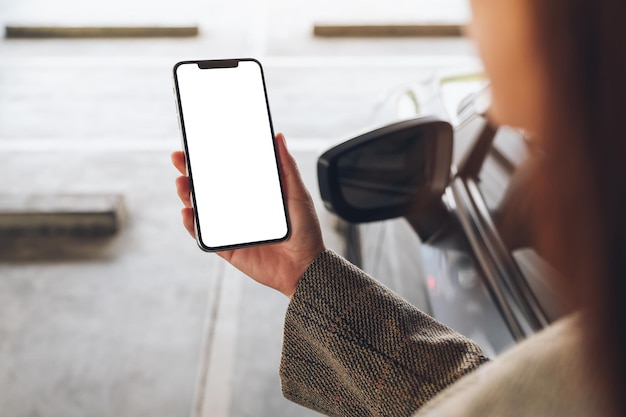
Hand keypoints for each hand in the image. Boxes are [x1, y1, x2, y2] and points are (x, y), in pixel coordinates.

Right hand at [171, 133, 325, 296]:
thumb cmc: (305, 231)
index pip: (227, 172)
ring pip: (202, 210)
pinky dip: (193, 225)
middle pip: (208, 188)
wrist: (306, 267)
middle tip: (180, 158)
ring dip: (188, 195)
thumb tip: (278, 137)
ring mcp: (231, 228)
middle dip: (191, 172)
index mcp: (253, 194)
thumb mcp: (297, 194)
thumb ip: (286, 167)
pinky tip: (189, 212)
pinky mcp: (227, 248)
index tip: (197, 143)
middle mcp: (239, 209)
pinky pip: (204, 237)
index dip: (210, 158)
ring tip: (182, 182)